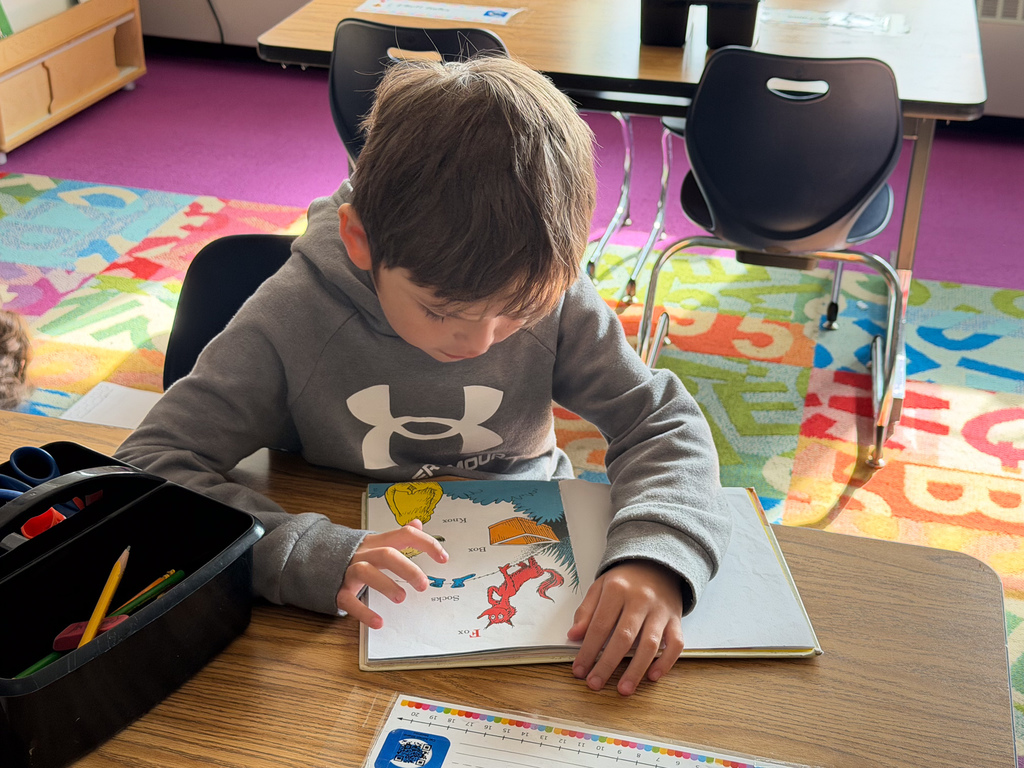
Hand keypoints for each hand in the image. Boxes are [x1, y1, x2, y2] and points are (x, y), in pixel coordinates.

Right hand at [336, 519, 447, 628]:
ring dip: (385, 584)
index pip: (404, 534)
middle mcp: (364, 554)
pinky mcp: (338, 590)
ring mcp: (349, 571)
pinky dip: (364, 611)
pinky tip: (378, 622)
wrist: (313, 561)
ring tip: (401, 598)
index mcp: (376, 542)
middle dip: (407, 568)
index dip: (425, 543)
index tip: (444, 558)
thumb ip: (397, 535)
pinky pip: (349, 600)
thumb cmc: (354, 556)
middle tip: (424, 585)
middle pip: (386, 554)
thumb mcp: (376, 543)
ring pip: (366, 572)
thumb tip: (418, 523)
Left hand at [567, 560, 684, 695]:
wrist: (657, 564)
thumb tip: (573, 635)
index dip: (588, 650)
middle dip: (607, 664)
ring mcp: (660, 611)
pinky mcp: (676, 619)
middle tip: (595, 684)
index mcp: (617, 590)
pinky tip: (653, 676)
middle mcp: (640, 600)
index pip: (599, 626)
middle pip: (623, 637)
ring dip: (636, 670)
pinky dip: (666, 661)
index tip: (579, 670)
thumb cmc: (625, 580)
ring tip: (623, 689)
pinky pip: (675, 643)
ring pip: (649, 644)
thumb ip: (586, 611)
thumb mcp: (600, 587)